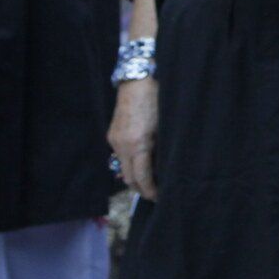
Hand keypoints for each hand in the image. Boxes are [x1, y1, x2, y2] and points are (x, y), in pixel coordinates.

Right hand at [108, 79, 159, 199]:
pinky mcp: (111, 135)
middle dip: (141, 189)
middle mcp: (122, 145)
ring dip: (135, 177)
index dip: (151, 191)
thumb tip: (165, 171)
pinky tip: (142, 163)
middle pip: (129, 178)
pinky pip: (120, 156)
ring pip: (122, 169)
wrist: (138, 80)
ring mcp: (114, 140)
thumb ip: (163, 150)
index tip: (160, 198)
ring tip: (151, 181)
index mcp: (138, 144)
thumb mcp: (166, 128)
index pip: (142, 178)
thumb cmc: (160, 101)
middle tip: (155, 194)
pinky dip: (130, 164)